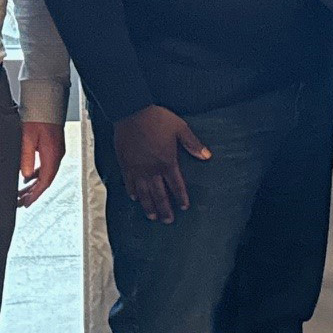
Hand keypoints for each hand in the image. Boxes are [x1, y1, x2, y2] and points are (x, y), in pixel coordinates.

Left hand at [17, 120, 66, 208]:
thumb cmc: (38, 117)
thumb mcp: (27, 138)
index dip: (35, 194)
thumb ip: (26, 158)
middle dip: (34, 192)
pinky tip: (28, 177)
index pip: (45, 181)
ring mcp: (56, 151)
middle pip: (46, 179)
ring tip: (23, 193)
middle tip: (21, 202)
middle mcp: (57, 155)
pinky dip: (37, 174)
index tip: (26, 203)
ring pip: (46, 173)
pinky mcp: (53, 147)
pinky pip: (46, 166)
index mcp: (52, 155)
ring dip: (35, 184)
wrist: (47, 102)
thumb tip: (24, 176)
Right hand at [112, 105, 208, 222]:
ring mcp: (137, 168)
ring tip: (153, 217)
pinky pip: (129, 183)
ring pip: (143, 193)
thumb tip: (207, 156)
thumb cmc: (158, 119)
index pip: (176, 185)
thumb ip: (193, 144)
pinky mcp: (125, 164)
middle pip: (159, 194)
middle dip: (165, 209)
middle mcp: (152, 169)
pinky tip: (135, 199)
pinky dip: (132, 192)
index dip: (181, 197)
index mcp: (167, 161)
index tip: (184, 207)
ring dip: (149, 206)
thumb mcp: (180, 128)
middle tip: (169, 221)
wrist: (132, 111)